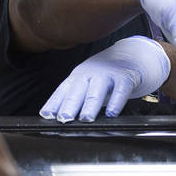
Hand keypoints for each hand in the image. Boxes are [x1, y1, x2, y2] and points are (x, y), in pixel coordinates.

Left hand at [40, 36, 169, 121]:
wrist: (128, 57)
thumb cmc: (102, 76)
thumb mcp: (85, 83)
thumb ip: (72, 99)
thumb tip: (55, 118)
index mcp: (77, 77)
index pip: (62, 91)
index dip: (54, 103)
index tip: (46, 115)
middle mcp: (90, 75)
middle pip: (77, 91)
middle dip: (69, 105)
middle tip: (64, 119)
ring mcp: (107, 75)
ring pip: (97, 91)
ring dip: (90, 105)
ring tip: (86, 118)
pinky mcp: (125, 78)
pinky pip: (120, 90)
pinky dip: (116, 102)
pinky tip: (112, 113)